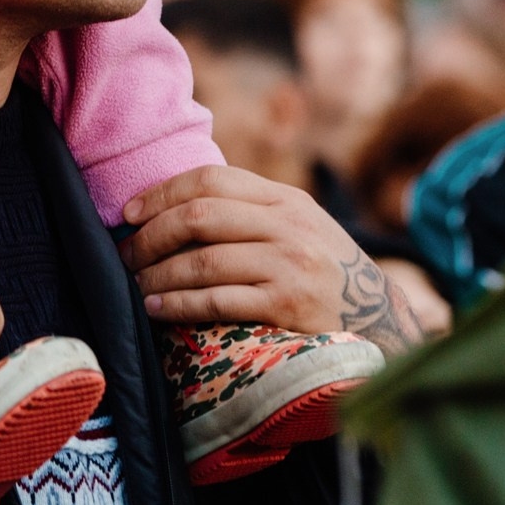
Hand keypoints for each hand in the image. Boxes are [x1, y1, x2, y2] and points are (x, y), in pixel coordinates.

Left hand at [119, 165, 425, 358]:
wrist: (381, 324)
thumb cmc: (324, 274)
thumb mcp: (299, 228)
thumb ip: (250, 212)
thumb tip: (174, 208)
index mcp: (287, 199)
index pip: (212, 180)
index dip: (162, 193)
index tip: (128, 212)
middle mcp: (290, 226)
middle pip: (200, 216)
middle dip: (150, 235)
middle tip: (123, 255)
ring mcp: (291, 265)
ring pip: (202, 260)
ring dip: (157, 273)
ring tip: (134, 284)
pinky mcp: (288, 307)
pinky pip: (217, 300)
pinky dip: (178, 303)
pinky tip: (156, 308)